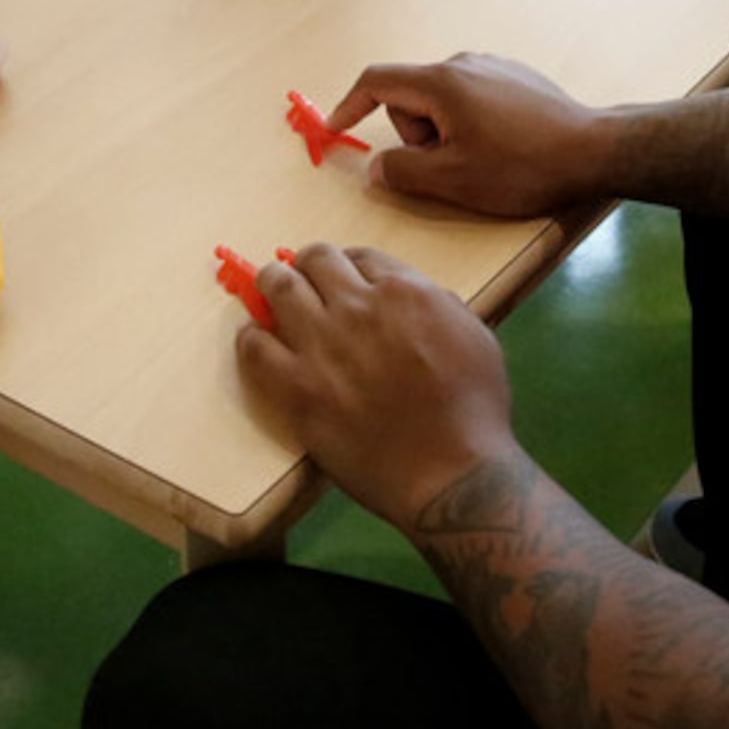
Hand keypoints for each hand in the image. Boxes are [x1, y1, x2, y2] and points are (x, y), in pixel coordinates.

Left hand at [235, 243, 521, 532]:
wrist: (452, 473)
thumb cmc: (475, 409)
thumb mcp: (474, 334)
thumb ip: (437, 304)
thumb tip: (409, 295)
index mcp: (404, 291)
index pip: (359, 255)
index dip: (348, 265)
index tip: (343, 280)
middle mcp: (358, 307)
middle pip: (315, 259)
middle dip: (309, 266)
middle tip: (306, 283)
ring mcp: (322, 346)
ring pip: (278, 287)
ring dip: (274, 285)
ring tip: (273, 297)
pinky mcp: (297, 388)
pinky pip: (255, 346)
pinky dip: (253, 336)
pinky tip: (259, 341)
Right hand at [331, 53, 615, 215]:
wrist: (592, 150)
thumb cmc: (522, 166)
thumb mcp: (453, 180)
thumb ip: (403, 172)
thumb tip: (377, 167)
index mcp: (442, 83)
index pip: (377, 82)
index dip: (349, 104)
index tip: (335, 128)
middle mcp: (464, 63)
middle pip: (412, 96)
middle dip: (417, 134)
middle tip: (450, 166)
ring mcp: (492, 66)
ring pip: (443, 100)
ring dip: (446, 132)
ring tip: (482, 160)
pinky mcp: (515, 77)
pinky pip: (471, 98)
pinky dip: (470, 123)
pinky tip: (503, 147)